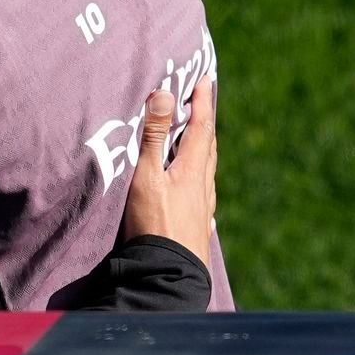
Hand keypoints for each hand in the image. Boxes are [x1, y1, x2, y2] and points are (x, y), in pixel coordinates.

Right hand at [121, 76, 216, 265]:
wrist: (168, 275)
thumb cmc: (154, 224)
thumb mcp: (147, 177)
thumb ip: (153, 137)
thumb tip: (164, 93)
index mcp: (192, 169)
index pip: (201, 126)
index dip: (202, 101)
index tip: (206, 79)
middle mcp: (203, 185)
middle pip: (208, 145)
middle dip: (205, 120)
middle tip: (204, 103)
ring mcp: (203, 206)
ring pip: (207, 169)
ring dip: (204, 148)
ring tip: (200, 139)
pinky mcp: (198, 225)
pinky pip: (204, 191)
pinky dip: (200, 177)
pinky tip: (199, 189)